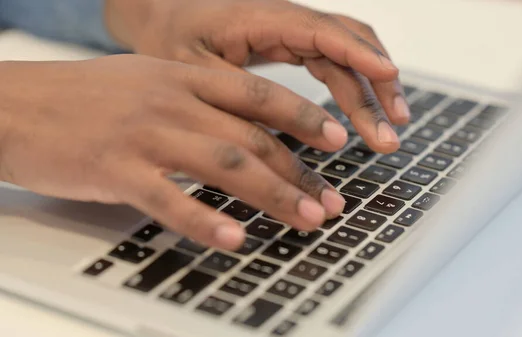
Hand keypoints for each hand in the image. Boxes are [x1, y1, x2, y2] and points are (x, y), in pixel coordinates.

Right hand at [0, 55, 346, 249]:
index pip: (260, 96)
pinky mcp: (116, 169)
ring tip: (307, 219)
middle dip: (300, 174)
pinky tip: (236, 239)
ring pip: (225, 166)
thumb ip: (197, 101)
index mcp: (184, 78)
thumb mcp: (148, 82)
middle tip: (331, 202)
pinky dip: (207, 221)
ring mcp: (146, 135)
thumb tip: (243, 128)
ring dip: (274, 196)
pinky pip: (170, 200)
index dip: (304, 118)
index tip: (337, 139)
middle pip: (253, 138)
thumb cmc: (84, 98)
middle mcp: (173, 102)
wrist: (15, 104)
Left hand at [105, 0, 409, 152]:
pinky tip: (365, 114)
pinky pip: (335, 61)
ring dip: (373, 91)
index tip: (389, 77)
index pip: (323, 32)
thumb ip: (234, 95)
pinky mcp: (293, 45)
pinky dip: (355, 88)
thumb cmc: (172, 36)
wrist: (162, 14)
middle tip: (391, 134)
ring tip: (388, 132)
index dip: (359, 54)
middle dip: (376, 89)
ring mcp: (294, 32)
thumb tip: (276, 133)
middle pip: (349, 45)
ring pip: (348, 54)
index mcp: (263, 18)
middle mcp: (287, 20)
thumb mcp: (193, 69)